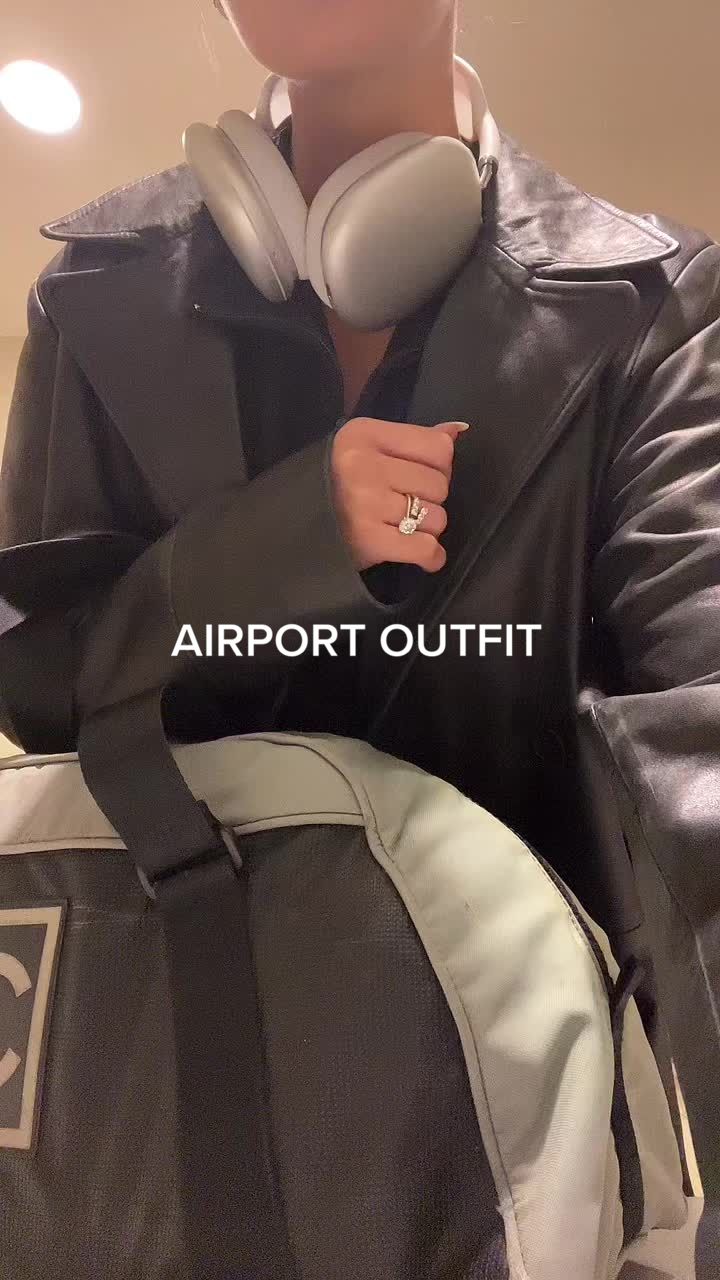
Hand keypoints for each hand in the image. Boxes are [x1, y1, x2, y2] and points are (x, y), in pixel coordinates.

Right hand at [330, 416, 468, 572]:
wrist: (305, 528)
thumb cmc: (345, 485)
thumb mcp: (372, 449)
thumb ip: (417, 440)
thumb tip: (458, 430)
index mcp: (363, 435)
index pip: (438, 447)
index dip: (439, 466)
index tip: (417, 476)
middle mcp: (362, 465)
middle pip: (439, 484)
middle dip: (430, 499)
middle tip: (404, 505)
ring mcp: (365, 503)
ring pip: (437, 518)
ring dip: (428, 528)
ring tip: (402, 527)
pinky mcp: (368, 540)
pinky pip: (426, 548)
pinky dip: (431, 556)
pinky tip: (422, 554)